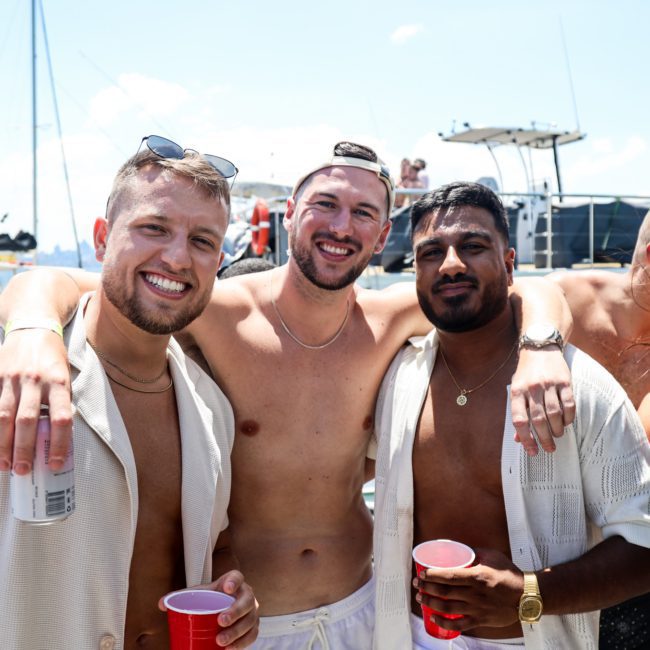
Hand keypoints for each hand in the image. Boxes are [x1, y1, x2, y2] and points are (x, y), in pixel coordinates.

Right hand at [0, 329, 72, 472]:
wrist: (33, 328)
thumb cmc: (52, 359)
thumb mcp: (65, 377)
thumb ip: (60, 403)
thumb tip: (57, 440)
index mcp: (59, 381)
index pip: (61, 417)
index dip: (59, 443)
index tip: (56, 465)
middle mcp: (35, 380)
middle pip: (28, 420)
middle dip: (24, 449)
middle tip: (23, 471)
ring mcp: (12, 378)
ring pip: (4, 416)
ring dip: (2, 444)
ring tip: (4, 465)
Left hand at [159, 571, 258, 648]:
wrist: (224, 607)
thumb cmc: (210, 600)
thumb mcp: (198, 595)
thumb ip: (180, 598)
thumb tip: (161, 604)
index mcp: (233, 582)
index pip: (238, 576)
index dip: (234, 581)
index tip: (226, 588)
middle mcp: (246, 594)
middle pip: (247, 601)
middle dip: (235, 611)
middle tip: (220, 621)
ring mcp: (252, 611)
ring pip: (250, 620)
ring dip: (237, 632)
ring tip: (220, 641)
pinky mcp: (254, 626)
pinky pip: (252, 634)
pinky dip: (243, 643)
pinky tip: (230, 649)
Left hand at [413, 548, 524, 632]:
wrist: (527, 596)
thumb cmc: (509, 573)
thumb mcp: (492, 556)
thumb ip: (474, 552)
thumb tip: (459, 549)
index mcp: (477, 576)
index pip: (449, 576)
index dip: (433, 575)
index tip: (422, 573)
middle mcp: (475, 594)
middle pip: (445, 592)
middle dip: (427, 588)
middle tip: (417, 584)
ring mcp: (478, 609)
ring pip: (448, 608)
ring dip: (431, 604)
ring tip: (421, 598)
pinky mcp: (481, 620)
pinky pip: (459, 625)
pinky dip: (444, 622)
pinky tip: (434, 618)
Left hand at [510, 347, 575, 455]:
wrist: (540, 349)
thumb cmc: (526, 374)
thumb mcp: (517, 390)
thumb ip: (518, 413)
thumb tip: (519, 438)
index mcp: (517, 392)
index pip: (519, 420)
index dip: (525, 438)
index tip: (531, 450)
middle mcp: (532, 388)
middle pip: (538, 420)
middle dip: (544, 439)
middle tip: (548, 449)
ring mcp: (548, 384)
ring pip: (554, 414)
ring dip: (557, 430)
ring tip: (557, 436)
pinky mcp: (564, 381)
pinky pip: (569, 404)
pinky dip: (568, 417)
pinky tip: (566, 423)